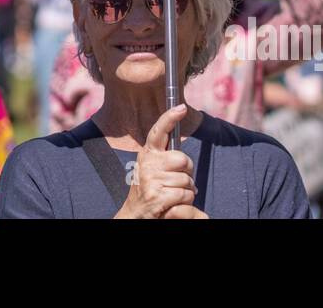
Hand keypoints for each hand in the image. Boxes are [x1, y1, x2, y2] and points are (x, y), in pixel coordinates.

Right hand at [115, 104, 197, 219]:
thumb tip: (183, 156)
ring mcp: (151, 179)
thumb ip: (165, 158)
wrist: (135, 214)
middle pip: (183, 159)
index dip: (170, 118)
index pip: (158, 131)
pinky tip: (174, 203)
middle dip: (187, 171)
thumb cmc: (149, 190)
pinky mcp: (157, 196)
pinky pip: (185, 194)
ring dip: (187, 190)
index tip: (181, 107)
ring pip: (187, 180)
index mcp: (147, 154)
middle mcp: (147, 163)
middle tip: (179, 180)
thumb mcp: (152, 169)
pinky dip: (186, 201)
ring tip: (173, 194)